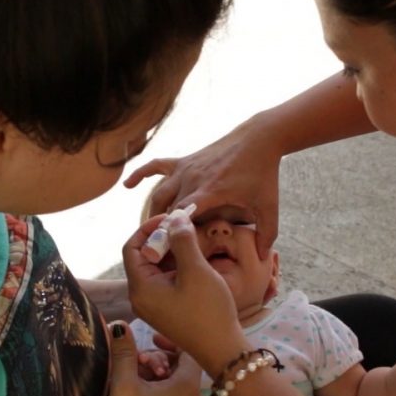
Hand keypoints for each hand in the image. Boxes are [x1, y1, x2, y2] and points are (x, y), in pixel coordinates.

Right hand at [102, 321, 204, 395]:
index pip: (189, 350)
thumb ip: (123, 351)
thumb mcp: (123, 384)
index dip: (170, 340)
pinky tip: (140, 395)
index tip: (150, 339)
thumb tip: (120, 324)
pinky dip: (161, 389)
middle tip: (138, 361)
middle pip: (183, 366)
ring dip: (157, 374)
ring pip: (178, 383)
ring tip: (135, 377)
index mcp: (189, 385)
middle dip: (159, 358)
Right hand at [123, 118, 283, 258]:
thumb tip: (261, 257)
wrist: (259, 138)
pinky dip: (141, 174)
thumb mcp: (269, 206)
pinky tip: (127, 185)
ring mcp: (186, 168)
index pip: (182, 216)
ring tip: (153, 229)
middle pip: (166, 208)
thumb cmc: (263, 173)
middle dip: (160, 228)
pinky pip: (156, 166)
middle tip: (157, 250)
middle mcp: (193, 179)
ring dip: (153, 211)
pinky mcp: (184, 160)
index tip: (166, 252)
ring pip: (159, 193)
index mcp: (210, 192)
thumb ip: (267, 233)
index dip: (171, 234)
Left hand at [123, 215, 249, 371]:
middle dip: (163, 238)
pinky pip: (166, 280)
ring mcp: (154, 305)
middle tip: (186, 227)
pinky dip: (177, 266)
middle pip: (143, 257)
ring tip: (194, 242)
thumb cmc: (208, 311)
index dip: (148, 228)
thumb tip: (174, 217)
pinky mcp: (167, 309)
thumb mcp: (196, 270)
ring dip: (172, 251)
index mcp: (140, 288)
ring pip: (156, 268)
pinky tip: (196, 260)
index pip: (132, 247)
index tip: (171, 218)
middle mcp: (141, 297)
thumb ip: (182, 240)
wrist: (223, 350)